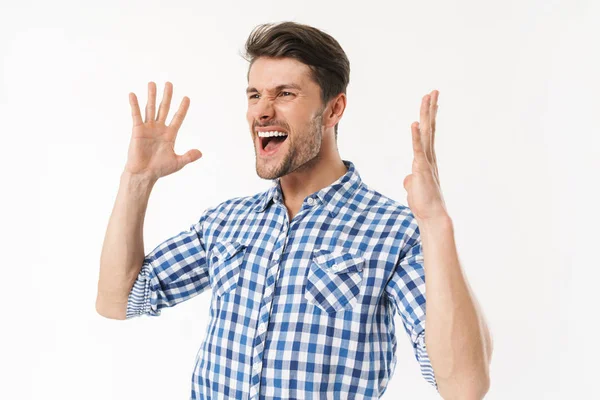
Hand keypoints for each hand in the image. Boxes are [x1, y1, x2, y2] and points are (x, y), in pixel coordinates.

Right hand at [124, 81, 201, 180]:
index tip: (187, 98)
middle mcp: (159, 129)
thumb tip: (200, 153)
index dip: (182, 108)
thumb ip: (188, 156)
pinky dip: (134, 105)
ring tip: (152, 83)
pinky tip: (133, 95)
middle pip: (164, 109)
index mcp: (170, 135)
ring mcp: (148, 128)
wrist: (144, 174)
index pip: (177, 118)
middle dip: (167, 96)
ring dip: (151, 96)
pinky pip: (136, 115)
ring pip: (151, 109)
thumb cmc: (159, 169)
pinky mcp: (137, 130)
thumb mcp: (177, 162)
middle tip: (169, 83)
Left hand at [403, 90, 448, 221]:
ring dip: (426, 115)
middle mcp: (429, 156)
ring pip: (426, 133)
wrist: (431, 216)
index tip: (431, 102)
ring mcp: (426, 161)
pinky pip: (418, 150)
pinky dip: (416, 137)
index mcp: (426, 159)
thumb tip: (409, 177)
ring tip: (428, 98)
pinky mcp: (422, 169)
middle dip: (430, 109)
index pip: (428, 133)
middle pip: (429, 128)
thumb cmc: (423, 202)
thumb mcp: (414, 187)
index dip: (429, 117)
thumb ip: (412, 178)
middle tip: (433, 91)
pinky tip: (415, 124)